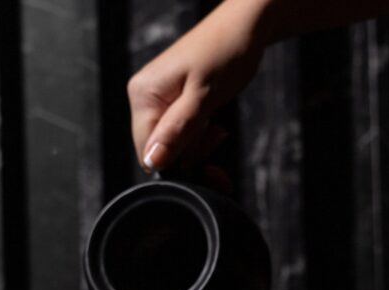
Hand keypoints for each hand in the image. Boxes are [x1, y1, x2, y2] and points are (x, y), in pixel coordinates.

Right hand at [127, 0, 271, 172]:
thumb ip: (177, 130)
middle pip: (160, 150)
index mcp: (143, 94)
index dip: (177, 164)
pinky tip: (213, 123)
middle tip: (217, 135)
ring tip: (217, 127)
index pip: (148, 152)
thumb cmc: (226, 52)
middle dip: (191, 153)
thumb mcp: (203, 97)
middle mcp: (144, 96)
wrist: (245, 26)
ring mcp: (158, 98)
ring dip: (199, 144)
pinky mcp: (172, 100)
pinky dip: (199, 134)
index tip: (207, 159)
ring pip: (173, 143)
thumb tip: (153, 161)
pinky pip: (180, 131)